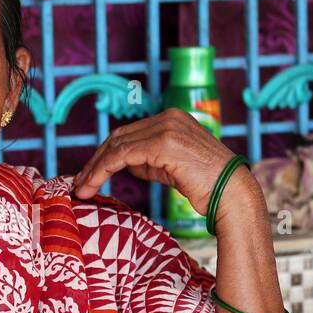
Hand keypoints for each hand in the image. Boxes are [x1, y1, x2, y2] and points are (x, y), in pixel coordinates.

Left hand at [70, 107, 260, 227]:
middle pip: (118, 137)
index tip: (89, 175)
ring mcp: (166, 128)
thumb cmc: (206, 186)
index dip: (105, 154)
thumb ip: (148, 161)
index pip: (128, 134)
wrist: (232, 194)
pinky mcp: (163, 143)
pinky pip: (122, 155)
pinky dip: (103, 170)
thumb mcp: (170, 168)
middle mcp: (168, 117)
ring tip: (82, 188)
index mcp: (172, 119)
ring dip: (95, 168)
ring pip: (117, 145)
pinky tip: (93, 185)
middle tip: (79, 183)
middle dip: (95, 161)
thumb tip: (123, 164)